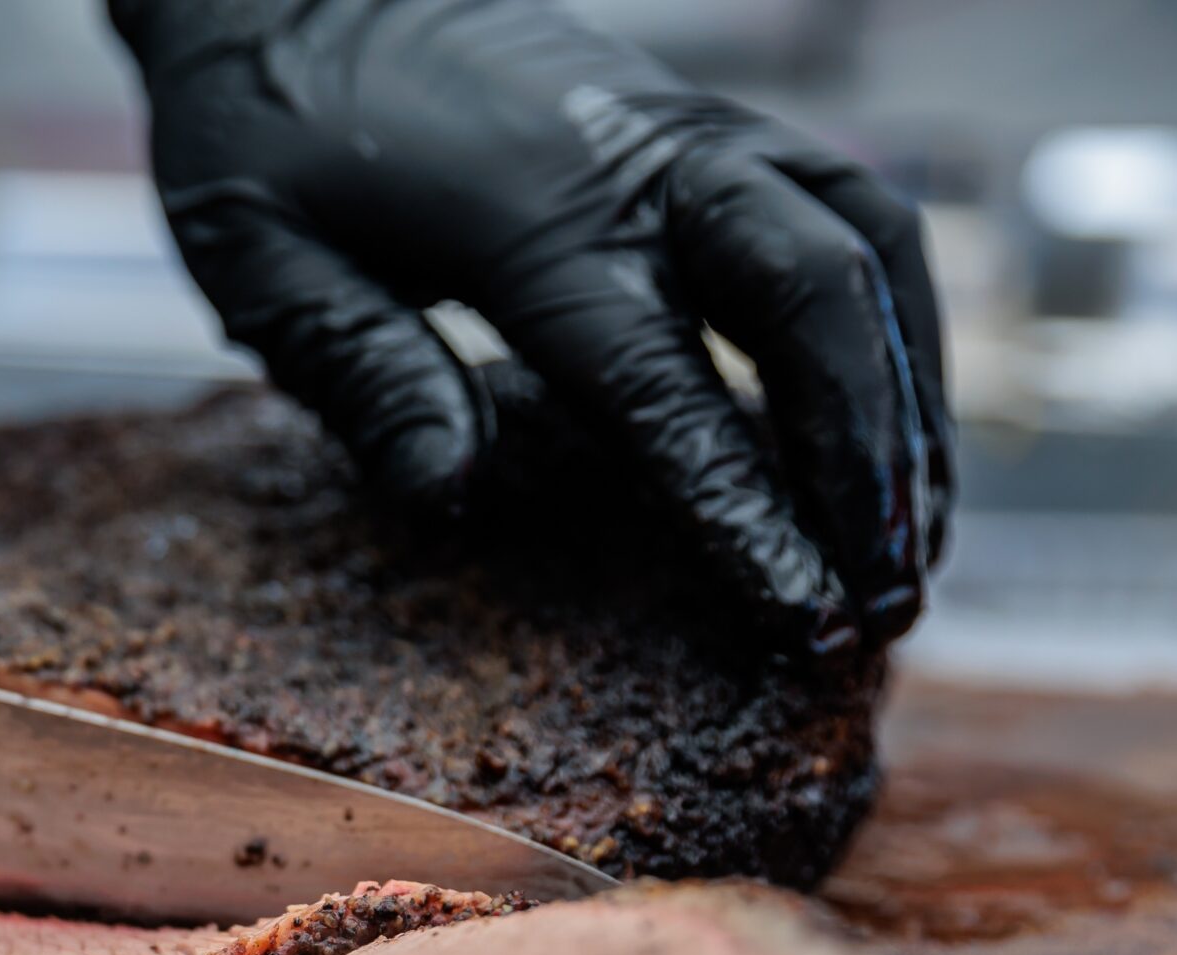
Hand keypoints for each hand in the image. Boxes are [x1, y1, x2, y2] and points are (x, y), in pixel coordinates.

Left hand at [114, 0, 954, 649]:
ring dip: (907, 396)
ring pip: (862, 248)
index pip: (662, 379)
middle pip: (812, 300)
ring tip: (916, 539)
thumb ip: (359, 367)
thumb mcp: (260, 254)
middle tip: (889, 603)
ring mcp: (691, 128)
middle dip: (869, 461)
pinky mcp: (712, 121)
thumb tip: (454, 489)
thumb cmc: (268, 129)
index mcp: (524, 211)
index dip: (743, 505)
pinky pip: (849, 212)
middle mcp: (639, 157)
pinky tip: (893, 424)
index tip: (802, 611)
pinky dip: (894, 323)